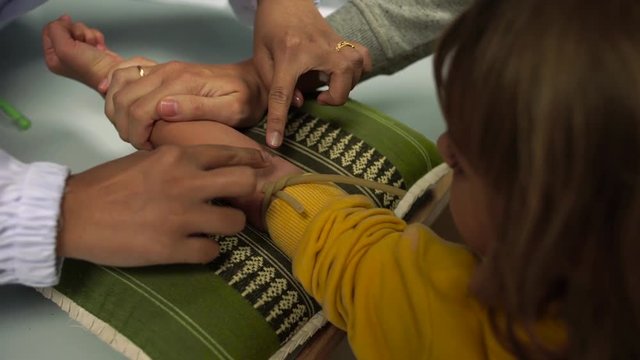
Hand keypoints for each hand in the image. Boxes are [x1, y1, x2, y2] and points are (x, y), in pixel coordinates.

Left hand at [42, 15, 121, 89]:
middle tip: (82, 43)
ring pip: (80, 29)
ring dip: (88, 35)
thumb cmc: (91, 69)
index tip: (70, 34)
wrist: (112, 73)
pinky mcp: (93, 48)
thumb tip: (61, 22)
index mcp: (53, 58)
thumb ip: (56, 30)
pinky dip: (96, 37)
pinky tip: (98, 47)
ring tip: (92, 47)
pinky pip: (91, 32)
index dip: (61, 28)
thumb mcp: (64, 48)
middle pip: (66, 28)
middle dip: (77, 32)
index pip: (49, 31)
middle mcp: (65, 55)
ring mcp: (80, 51)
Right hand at [57, 144, 270, 265]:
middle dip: (247, 193)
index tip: (262, 165)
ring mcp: (182, 217)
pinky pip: (212, 252)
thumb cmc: (107, 185)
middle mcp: (187, 182)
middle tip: (237, 200)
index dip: (251, 161)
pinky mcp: (172, 248)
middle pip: (245, 183)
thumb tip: (207, 171)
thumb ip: (178, 162)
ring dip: (228, 226)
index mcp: (178, 157)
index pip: (229, 154)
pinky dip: (207, 250)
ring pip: (235, 222)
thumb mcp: (146, 160)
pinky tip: (195, 247)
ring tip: (214, 227)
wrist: (72, 214)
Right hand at [104, 60, 267, 149]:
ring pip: (118, 86)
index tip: (149, 149)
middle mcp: (167, 71)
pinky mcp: (161, 69)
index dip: (136, 134)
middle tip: (142, 144)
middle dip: (125, 126)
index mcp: (181, 83)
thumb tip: (163, 108)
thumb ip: (199, 108)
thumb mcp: (233, 110)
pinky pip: (126, 70)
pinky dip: (115, 86)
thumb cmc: (247, 99)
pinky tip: (121, 103)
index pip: (139, 110)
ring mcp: (162, 68)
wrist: (254, 80)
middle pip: (122, 99)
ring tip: (135, 130)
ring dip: (117, 110)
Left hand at [253, 0, 371, 146]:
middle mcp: (318, 49)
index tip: (276, 142)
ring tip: (329, 85)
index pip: (283, 94)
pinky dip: (359, 70)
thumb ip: (274, 84)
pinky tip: (345, 74)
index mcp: (290, 54)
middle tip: (318, 97)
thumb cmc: (270, 26)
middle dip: (333, 99)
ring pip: (356, 72)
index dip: (278, 122)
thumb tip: (298, 104)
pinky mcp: (344, 41)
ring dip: (345, 85)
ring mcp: (335, 43)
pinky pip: (364, 59)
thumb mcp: (261, 55)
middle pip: (339, 85)